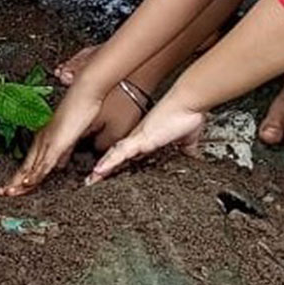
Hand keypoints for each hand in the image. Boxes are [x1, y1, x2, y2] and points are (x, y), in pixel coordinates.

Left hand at [0, 81, 113, 195]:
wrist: (84, 93)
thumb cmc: (79, 110)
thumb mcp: (69, 136)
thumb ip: (63, 151)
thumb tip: (58, 165)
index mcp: (43, 140)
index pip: (28, 164)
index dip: (19, 178)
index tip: (10, 188)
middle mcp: (41, 141)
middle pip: (24, 168)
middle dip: (12, 183)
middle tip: (1, 194)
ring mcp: (47, 142)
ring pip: (30, 167)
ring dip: (19, 183)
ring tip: (9, 194)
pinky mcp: (56, 143)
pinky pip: (43, 162)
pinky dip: (34, 174)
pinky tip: (27, 184)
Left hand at [86, 100, 205, 185]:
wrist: (188, 103)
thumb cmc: (187, 115)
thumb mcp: (187, 140)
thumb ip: (187, 150)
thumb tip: (192, 157)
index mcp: (147, 140)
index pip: (128, 157)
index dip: (118, 165)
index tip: (109, 175)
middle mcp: (139, 139)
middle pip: (117, 157)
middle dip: (105, 169)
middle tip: (92, 181)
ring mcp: (137, 138)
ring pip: (114, 156)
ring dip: (102, 168)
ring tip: (90, 181)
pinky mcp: (140, 139)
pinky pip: (120, 153)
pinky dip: (109, 162)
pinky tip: (98, 172)